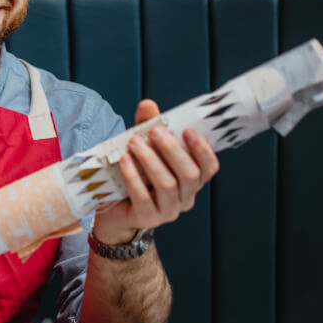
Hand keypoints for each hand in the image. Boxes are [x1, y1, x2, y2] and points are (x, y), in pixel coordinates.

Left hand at [92, 99, 219, 245]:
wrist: (114, 207)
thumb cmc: (134, 173)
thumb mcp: (143, 146)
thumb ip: (147, 126)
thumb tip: (148, 104)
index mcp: (191, 180)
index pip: (209, 168)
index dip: (202, 150)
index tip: (188, 130)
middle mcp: (185, 197)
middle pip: (190, 175)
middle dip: (172, 150)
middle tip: (154, 132)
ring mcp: (168, 211)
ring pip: (168, 185)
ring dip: (151, 161)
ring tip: (134, 143)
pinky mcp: (147, 218)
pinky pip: (143, 198)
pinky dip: (134, 177)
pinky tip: (124, 161)